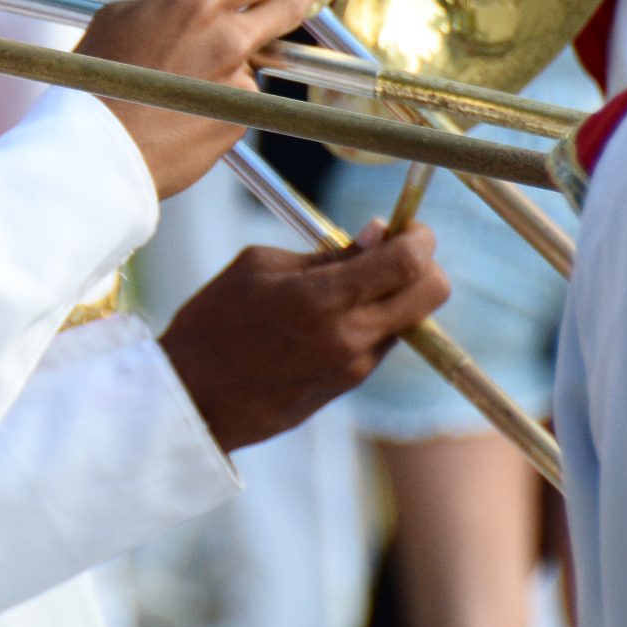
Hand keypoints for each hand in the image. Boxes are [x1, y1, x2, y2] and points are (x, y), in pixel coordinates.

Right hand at [77, 0, 337, 195]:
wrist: (98, 147)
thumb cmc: (98, 77)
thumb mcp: (124, 17)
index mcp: (197, 4)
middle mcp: (227, 39)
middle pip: (288, 4)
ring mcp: (238, 82)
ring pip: (249, 59)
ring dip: (230, 60)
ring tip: (182, 74)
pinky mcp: (238, 120)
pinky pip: (234, 99)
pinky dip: (215, 99)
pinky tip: (177, 110)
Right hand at [160, 221, 450, 451]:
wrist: (194, 398)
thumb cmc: (214, 322)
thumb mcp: (257, 267)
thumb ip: (325, 254)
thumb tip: (376, 235)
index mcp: (321, 298)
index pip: (407, 262)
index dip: (420, 237)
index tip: (411, 228)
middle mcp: (350, 335)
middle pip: (432, 293)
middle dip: (426, 265)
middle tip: (396, 252)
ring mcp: (355, 366)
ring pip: (410, 319)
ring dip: (396, 295)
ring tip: (347, 286)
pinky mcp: (349, 386)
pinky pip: (382, 344)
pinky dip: (373, 322)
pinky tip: (332, 317)